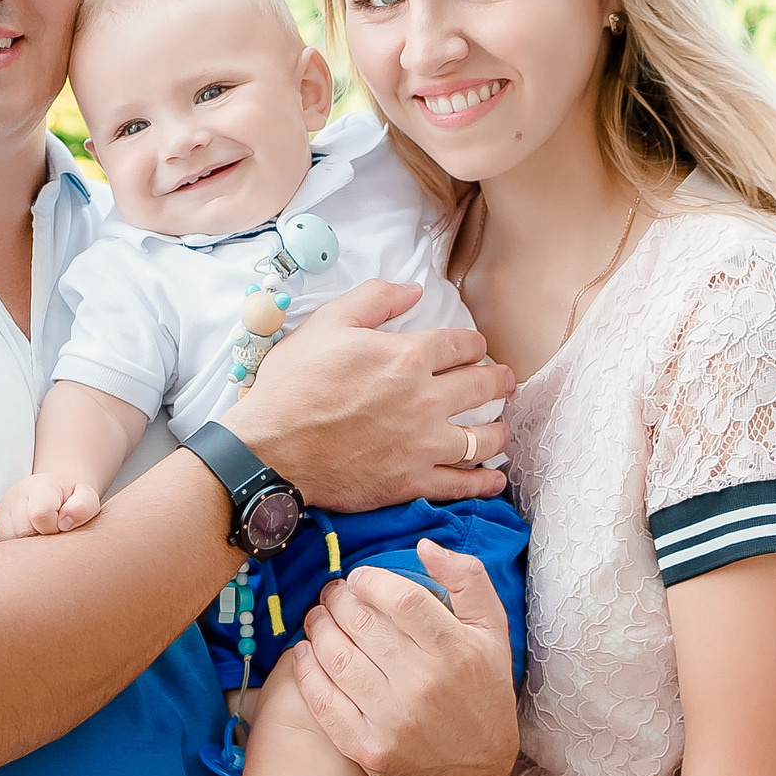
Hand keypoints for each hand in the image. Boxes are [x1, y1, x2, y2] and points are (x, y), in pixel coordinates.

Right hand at [0, 472, 101, 541]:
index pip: (39, 514)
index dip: (54, 528)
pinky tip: (26, 541)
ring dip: (26, 547)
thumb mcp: (87, 499)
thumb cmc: (74, 502)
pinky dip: (11, 551)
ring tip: (40, 535)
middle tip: (52, 533)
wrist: (57, 495)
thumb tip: (64, 522)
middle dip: (41, 539)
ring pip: (7, 542)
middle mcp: (16, 495)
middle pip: (22, 532)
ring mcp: (1, 511)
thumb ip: (83, 507)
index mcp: (42, 485)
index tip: (62, 526)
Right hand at [226, 281, 513, 512]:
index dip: (474, 345)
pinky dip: (483, 483)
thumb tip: (413, 290)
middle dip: (498, 381)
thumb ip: (375, 299)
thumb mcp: (327, 324)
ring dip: (499, 432)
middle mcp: (426, 399)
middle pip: (482, 387)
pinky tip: (494, 480)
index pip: (462, 345)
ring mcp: (423, 444)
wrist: (270, 450)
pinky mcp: (412, 482)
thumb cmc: (293, 386)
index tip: (476, 349)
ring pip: (482, 439)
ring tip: (502, 429)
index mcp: (408, 356)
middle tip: (504, 381)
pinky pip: (461, 485)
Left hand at [286, 540, 516, 775]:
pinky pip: (324, 702)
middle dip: (337, 600)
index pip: (399, 599)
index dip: (370, 580)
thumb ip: (468, 579)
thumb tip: (425, 546)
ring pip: (337, 659)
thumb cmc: (484, 690)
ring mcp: (393, 720)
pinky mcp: (368, 748)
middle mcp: (423, 684)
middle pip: (361, 625)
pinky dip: (307, 672)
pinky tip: (305, 653)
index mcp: (455, 650)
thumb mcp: (493, 631)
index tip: (360, 578)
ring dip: (318, 629)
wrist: (479, 770)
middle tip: (332, 594)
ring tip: (318, 617)